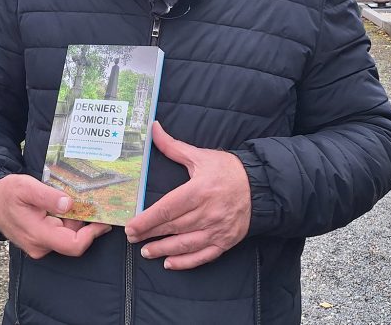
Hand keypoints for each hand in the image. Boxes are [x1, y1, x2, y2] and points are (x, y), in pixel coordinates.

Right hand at [0, 173, 111, 258]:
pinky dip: (65, 220)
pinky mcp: (39, 240)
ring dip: (73, 218)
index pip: (73, 245)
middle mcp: (40, 246)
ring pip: (67, 235)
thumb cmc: (7, 192)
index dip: (91, 234)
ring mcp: (39, 245)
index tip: (102, 220)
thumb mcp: (26, 187)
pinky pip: (59, 233)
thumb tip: (69, 204)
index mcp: (38, 235)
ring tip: (69, 198)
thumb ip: (48, 196)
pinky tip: (62, 205)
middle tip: (85, 199)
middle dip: (82, 221)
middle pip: (73, 239)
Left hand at [124, 121, 250, 269]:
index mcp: (199, 190)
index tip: (131, 226)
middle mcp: (208, 212)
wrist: (260, 185)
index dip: (147, 219)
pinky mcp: (225, 241)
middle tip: (132, 238)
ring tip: (146, 252)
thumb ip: (173, 146)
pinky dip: (185, 262)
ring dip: (163, 250)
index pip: (167, 209)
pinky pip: (203, 256)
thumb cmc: (227, 169)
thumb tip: (153, 128)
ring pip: (185, 244)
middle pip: (173, 227)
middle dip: (150, 234)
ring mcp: (217, 229)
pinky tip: (169, 263)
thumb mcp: (200, 156)